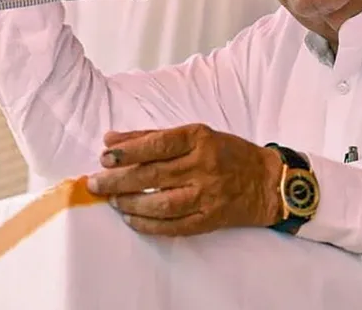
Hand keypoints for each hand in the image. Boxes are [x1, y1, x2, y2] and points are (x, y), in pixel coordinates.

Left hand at [86, 124, 284, 235]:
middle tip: (95, 182)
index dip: (127, 151)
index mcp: (199, 139)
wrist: (266, 182)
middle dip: (118, 180)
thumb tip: (111, 140)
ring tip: (112, 201)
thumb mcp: (195, 135)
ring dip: (130, 203)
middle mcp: (203, 166)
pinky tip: (131, 220)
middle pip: (152, 175)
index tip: (105, 156)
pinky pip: (174, 226)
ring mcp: (207, 195)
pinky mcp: (209, 219)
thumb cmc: (226, 153)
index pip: (156, 144)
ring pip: (161, 203)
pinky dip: (149, 224)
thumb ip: (152, 136)